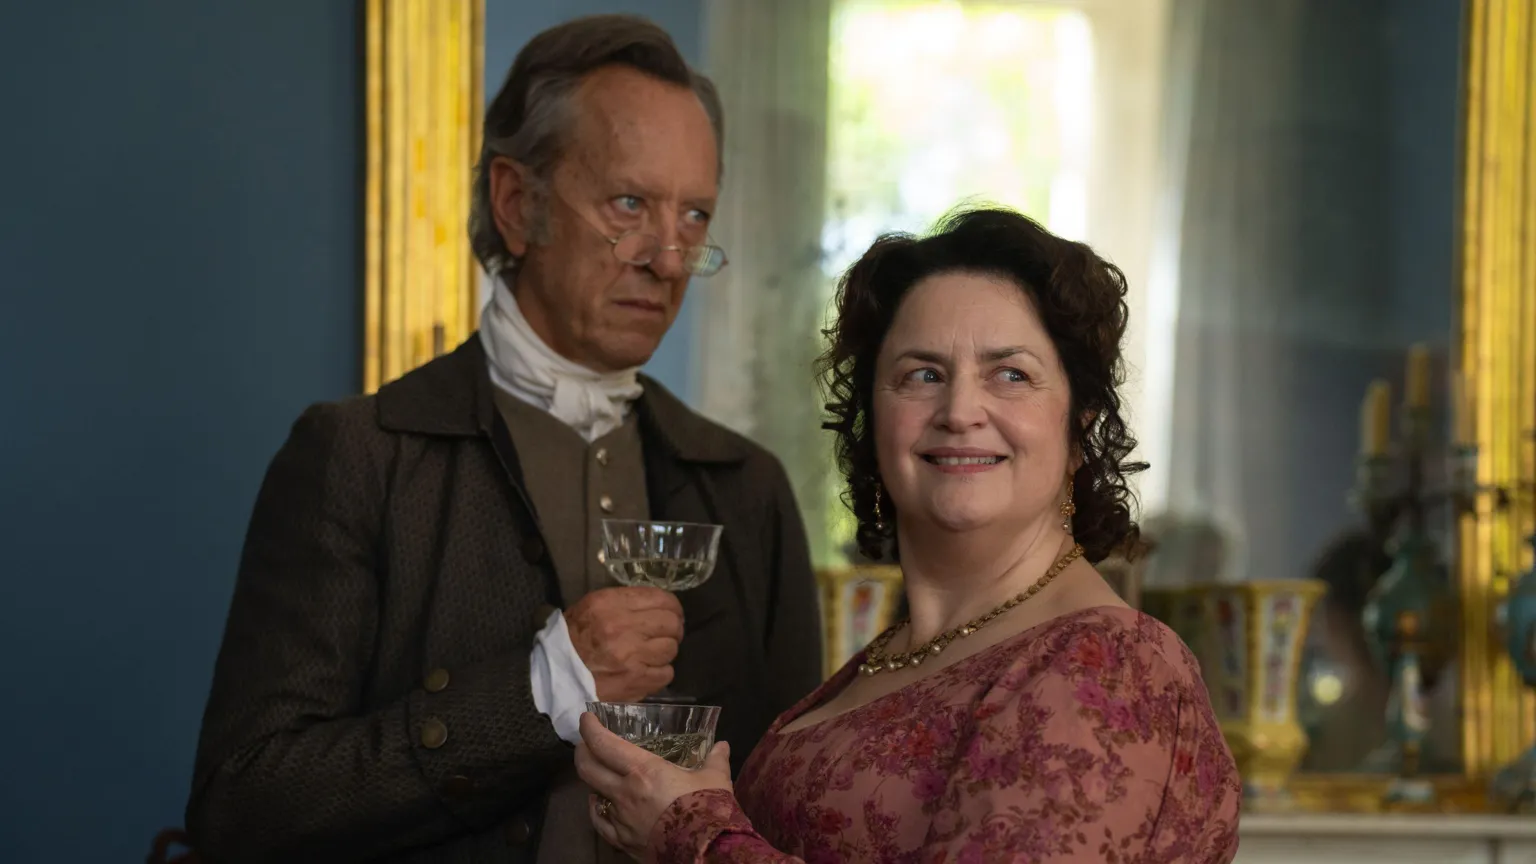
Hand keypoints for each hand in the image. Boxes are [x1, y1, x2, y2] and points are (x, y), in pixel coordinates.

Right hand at [565, 587, 683, 701]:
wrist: (554, 675)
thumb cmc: (572, 638)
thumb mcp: (591, 607)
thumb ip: (624, 602)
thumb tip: (656, 604)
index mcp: (610, 604)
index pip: (661, 598)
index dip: (672, 607)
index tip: (672, 613)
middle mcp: (624, 627)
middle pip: (672, 624)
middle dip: (673, 629)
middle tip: (665, 634)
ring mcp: (632, 656)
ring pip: (671, 649)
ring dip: (664, 651)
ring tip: (651, 654)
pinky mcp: (635, 681)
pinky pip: (665, 674)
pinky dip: (660, 673)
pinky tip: (646, 671)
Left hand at [576, 712, 732, 858]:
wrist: (708, 852)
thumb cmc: (708, 809)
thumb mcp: (716, 778)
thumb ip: (715, 759)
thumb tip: (722, 745)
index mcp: (643, 771)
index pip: (604, 744)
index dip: (590, 728)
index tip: (587, 718)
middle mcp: (624, 793)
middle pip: (587, 768)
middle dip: (582, 751)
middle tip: (586, 743)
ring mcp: (620, 819)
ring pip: (593, 794)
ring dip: (593, 780)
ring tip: (600, 774)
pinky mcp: (622, 841)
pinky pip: (600, 823)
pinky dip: (597, 809)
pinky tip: (599, 805)